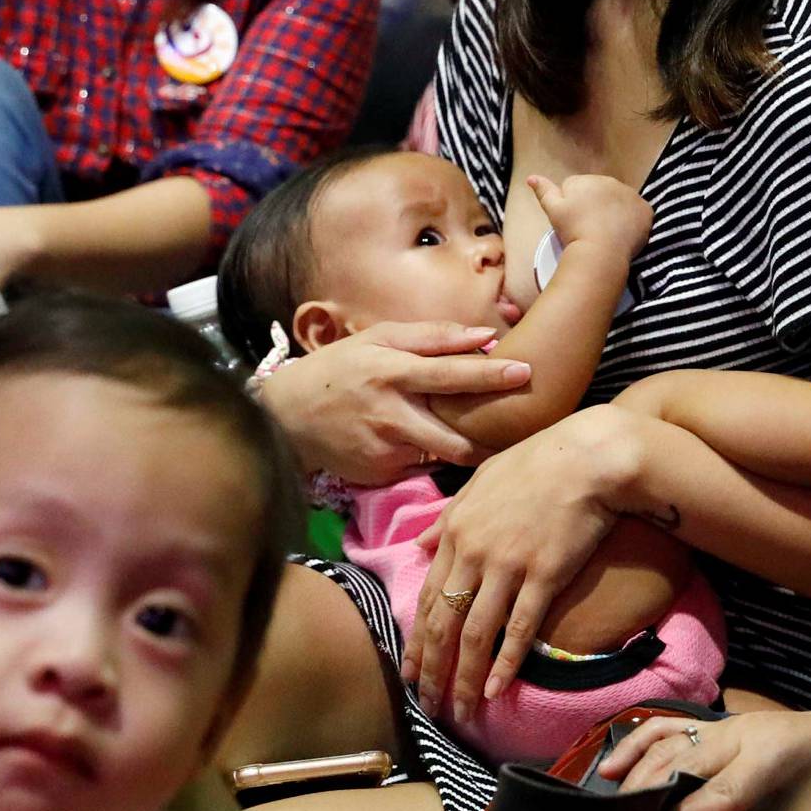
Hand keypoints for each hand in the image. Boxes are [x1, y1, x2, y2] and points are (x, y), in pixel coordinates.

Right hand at [257, 321, 532, 484]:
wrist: (284, 417)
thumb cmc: (337, 370)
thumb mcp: (375, 340)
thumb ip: (430, 337)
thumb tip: (484, 335)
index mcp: (390, 373)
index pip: (450, 374)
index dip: (490, 375)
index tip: (526, 372)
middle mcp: (390, 415)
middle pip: (455, 434)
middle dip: (491, 435)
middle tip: (517, 425)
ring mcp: (385, 450)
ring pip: (444, 456)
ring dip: (467, 449)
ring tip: (483, 438)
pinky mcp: (381, 475)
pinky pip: (421, 467)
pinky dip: (432, 458)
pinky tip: (429, 446)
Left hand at [408, 407, 641, 721]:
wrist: (586, 458)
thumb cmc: (535, 464)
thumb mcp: (478, 484)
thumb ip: (447, 518)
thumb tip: (421, 543)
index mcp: (455, 531)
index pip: (427, 597)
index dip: (417, 640)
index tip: (410, 671)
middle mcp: (474, 552)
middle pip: (444, 622)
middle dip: (432, 669)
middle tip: (428, 705)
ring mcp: (507, 565)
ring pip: (475, 633)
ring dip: (464, 678)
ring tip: (459, 712)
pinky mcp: (543, 575)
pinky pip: (518, 628)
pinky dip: (506, 663)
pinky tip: (495, 691)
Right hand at [528, 173, 652, 262]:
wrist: (601, 251)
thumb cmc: (573, 230)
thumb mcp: (553, 210)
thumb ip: (544, 191)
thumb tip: (531, 177)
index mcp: (588, 180)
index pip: (578, 187)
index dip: (573, 205)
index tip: (574, 221)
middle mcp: (612, 182)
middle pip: (600, 193)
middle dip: (595, 205)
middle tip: (589, 227)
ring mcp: (631, 196)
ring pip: (619, 202)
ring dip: (614, 212)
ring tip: (606, 232)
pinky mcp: (646, 211)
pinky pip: (638, 213)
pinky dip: (632, 221)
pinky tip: (623, 234)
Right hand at [598, 704, 810, 810]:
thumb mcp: (808, 807)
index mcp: (771, 762)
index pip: (724, 791)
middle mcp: (742, 738)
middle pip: (686, 763)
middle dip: (654, 793)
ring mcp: (723, 726)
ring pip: (670, 742)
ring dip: (639, 769)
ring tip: (615, 794)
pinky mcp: (712, 722)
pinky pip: (666, 726)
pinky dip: (637, 743)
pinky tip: (615, 763)